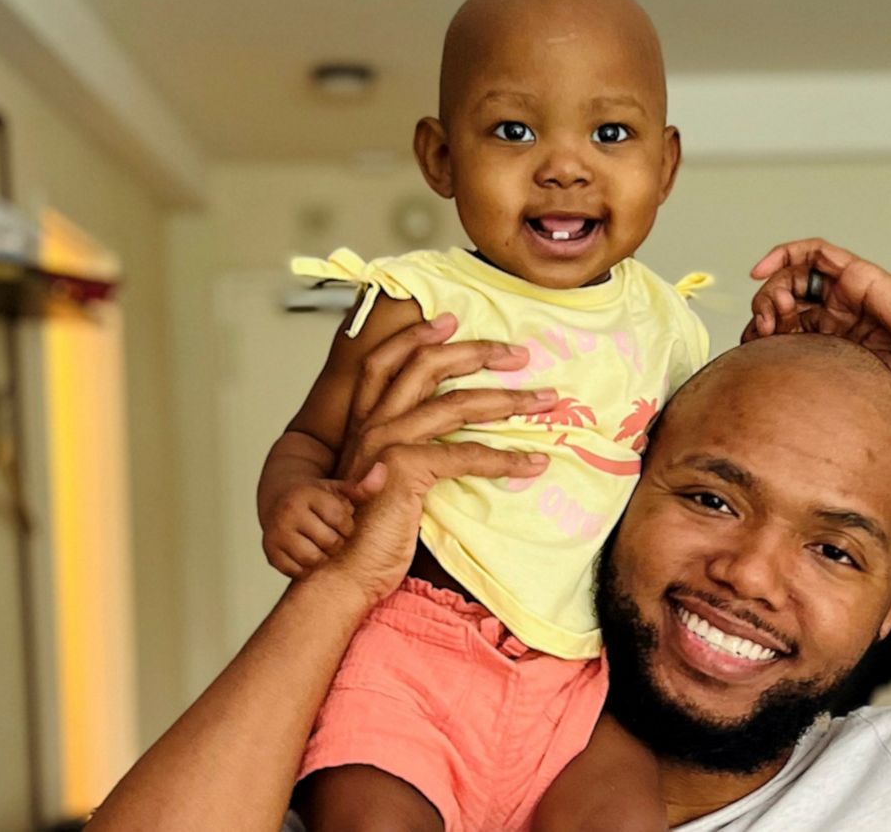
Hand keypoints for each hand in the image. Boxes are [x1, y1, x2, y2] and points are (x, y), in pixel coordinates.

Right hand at [261, 479, 357, 578]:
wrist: (278, 500)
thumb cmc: (315, 497)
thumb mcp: (337, 488)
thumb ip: (362, 486)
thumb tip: (382, 470)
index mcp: (305, 495)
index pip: (340, 518)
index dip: (347, 524)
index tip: (341, 521)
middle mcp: (287, 513)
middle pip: (329, 541)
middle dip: (337, 541)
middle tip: (332, 534)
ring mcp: (276, 533)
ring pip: (313, 559)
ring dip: (323, 556)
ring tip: (322, 545)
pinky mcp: (270, 552)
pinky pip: (297, 571)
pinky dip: (306, 567)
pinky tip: (308, 553)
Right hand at [317, 315, 555, 599]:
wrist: (346, 570)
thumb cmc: (372, 530)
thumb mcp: (391, 479)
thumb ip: (414, 450)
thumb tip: (459, 432)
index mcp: (365, 422)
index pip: (384, 362)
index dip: (416, 336)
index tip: (452, 320)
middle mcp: (372, 426)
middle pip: (425, 367)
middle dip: (476, 352)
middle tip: (518, 353)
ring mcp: (386, 444)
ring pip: (455, 405)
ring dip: (509, 400)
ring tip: (545, 401)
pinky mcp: (404, 469)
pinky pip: (466, 455)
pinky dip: (506, 458)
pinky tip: (533, 463)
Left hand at [741, 238, 890, 416]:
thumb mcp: (855, 396)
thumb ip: (824, 397)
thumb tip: (780, 432)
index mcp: (837, 344)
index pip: (785, 334)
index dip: (761, 340)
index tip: (751, 357)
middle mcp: (839, 316)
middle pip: (783, 304)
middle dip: (762, 316)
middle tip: (761, 335)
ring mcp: (848, 294)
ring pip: (792, 277)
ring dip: (771, 290)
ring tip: (770, 314)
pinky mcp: (858, 275)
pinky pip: (815, 252)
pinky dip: (784, 254)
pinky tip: (763, 270)